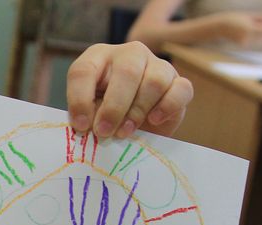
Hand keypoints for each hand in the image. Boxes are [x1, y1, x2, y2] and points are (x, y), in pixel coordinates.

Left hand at [67, 41, 193, 138]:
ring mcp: (157, 64)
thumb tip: (89, 126)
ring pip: (155, 81)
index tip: (81, 126)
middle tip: (104, 132)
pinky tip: (153, 120)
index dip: (80, 99)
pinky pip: (181, 89)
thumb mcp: (88, 112)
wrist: (133, 123)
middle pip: (127, 72)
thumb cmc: (103, 114)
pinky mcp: (178, 82)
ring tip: (125, 131)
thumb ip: (87, 115)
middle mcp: (129, 54)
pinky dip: (167, 107)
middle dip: (113, 108)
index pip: (84, 70)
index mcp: (98, 58)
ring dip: (137, 111)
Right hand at [215, 12, 261, 48]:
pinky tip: (260, 32)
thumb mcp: (250, 15)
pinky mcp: (243, 45)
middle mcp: (247, 37)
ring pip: (261, 40)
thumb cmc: (236, 17)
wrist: (220, 27)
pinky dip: (260, 37)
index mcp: (250, 29)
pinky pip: (255, 41)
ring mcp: (245, 42)